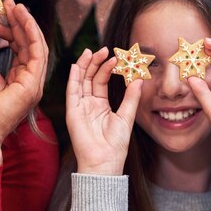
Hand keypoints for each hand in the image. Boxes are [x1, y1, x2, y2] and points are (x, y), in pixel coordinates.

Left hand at [0, 0, 49, 168]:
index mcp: (19, 77)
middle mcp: (29, 79)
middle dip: (21, 21)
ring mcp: (34, 83)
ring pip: (37, 45)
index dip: (12, 27)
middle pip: (30, 43)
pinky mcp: (32, 84)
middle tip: (9, 2)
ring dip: (27, 23)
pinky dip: (31, 33)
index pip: (21, 47)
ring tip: (15, 5)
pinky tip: (21, 19)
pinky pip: (37, 53)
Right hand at [66, 47, 141, 175]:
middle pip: (90, 77)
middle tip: (104, 49)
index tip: (116, 56)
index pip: (101, 80)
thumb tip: (139, 79)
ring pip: (80, 81)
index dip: (107, 68)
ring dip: (85, 66)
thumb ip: (131, 98)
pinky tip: (77, 66)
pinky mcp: (73, 112)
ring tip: (91, 52)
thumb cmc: (115, 144)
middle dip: (95, 62)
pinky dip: (74, 78)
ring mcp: (79, 107)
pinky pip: (72, 92)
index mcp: (101, 105)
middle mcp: (88, 104)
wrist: (105, 161)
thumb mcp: (126, 117)